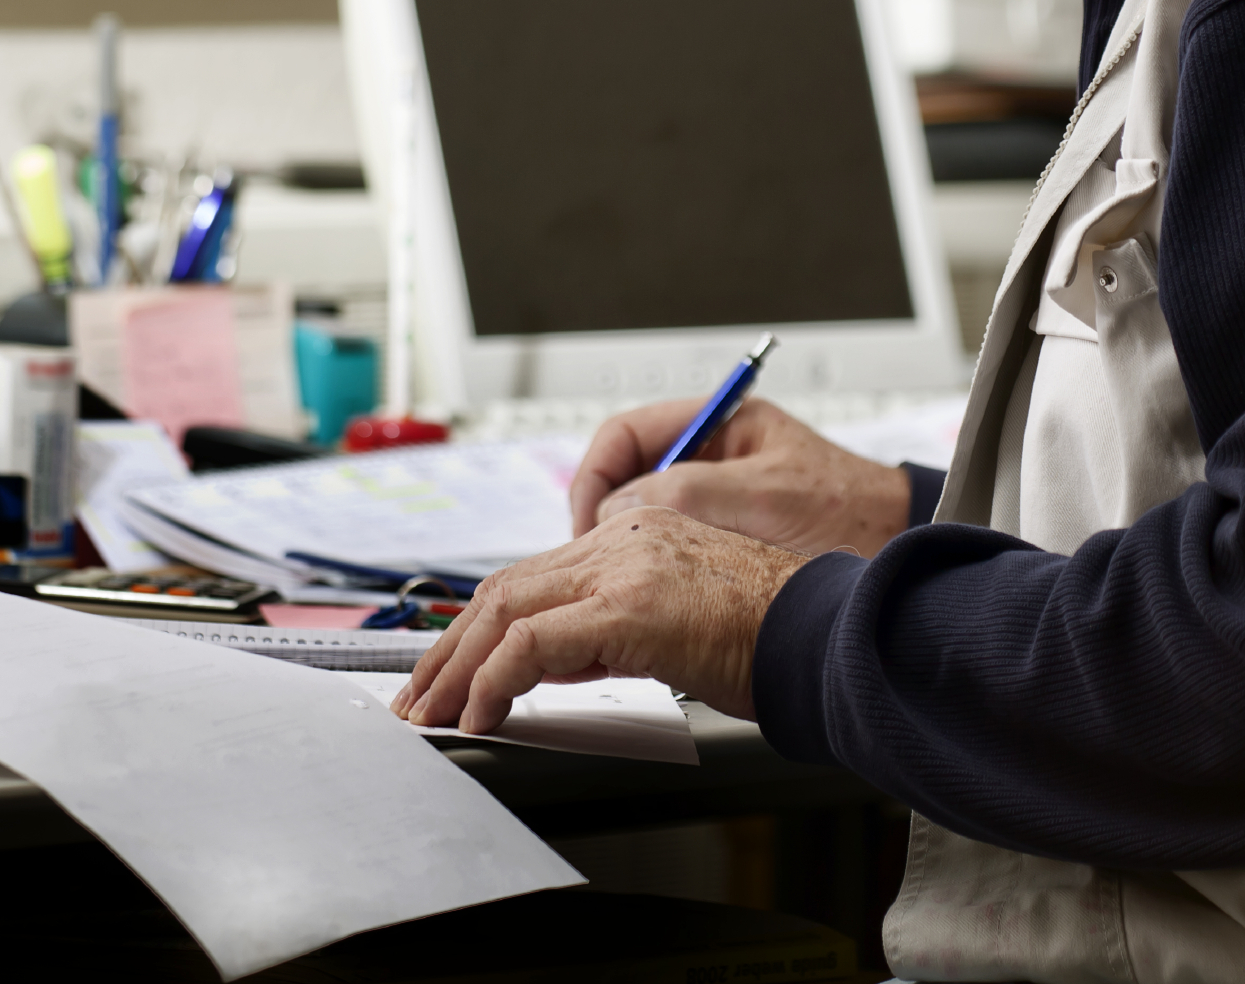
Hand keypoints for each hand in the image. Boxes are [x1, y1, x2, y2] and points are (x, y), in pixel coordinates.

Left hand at [389, 505, 802, 730]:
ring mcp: (623, 566)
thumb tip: (551, 663)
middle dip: (451, 646)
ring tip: (433, 711)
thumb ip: (611, 628)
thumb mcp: (674, 623)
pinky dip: (495, 678)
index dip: (481, 623)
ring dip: (458, 665)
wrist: (824, 632)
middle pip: (505, 586)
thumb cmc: (769, 634)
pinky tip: (483, 712)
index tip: (453, 666)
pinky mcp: (627, 606)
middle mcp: (622, 537)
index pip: (532, 574)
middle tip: (420, 695)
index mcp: (635, 532)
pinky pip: (532, 643)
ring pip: (506, 607)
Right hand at [569, 396, 911, 555]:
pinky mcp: (726, 539)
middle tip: (593, 560)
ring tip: (621, 581)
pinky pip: (668, 549)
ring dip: (626, 550)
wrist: (901, 556)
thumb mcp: (764, 496)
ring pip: (642, 521)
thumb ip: (689, 492)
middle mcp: (713, 457)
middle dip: (603, 519)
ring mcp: (719, 499)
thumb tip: (617, 509)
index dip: (596, 477)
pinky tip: (654, 595)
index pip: (625, 436)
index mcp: (721, 423)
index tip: (587, 522)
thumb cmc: (851, 514)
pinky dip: (651, 571)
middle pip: (625, 479)